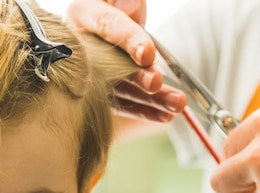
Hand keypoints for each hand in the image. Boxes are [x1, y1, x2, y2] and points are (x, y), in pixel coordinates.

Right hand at [67, 0, 186, 120]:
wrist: (114, 16)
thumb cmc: (117, 3)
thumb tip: (129, 8)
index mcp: (83, 14)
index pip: (107, 26)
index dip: (127, 40)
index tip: (147, 54)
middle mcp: (83, 47)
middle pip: (111, 66)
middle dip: (137, 76)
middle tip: (156, 82)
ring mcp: (93, 73)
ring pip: (122, 87)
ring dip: (150, 99)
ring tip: (176, 104)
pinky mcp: (105, 89)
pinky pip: (125, 102)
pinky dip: (146, 110)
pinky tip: (165, 115)